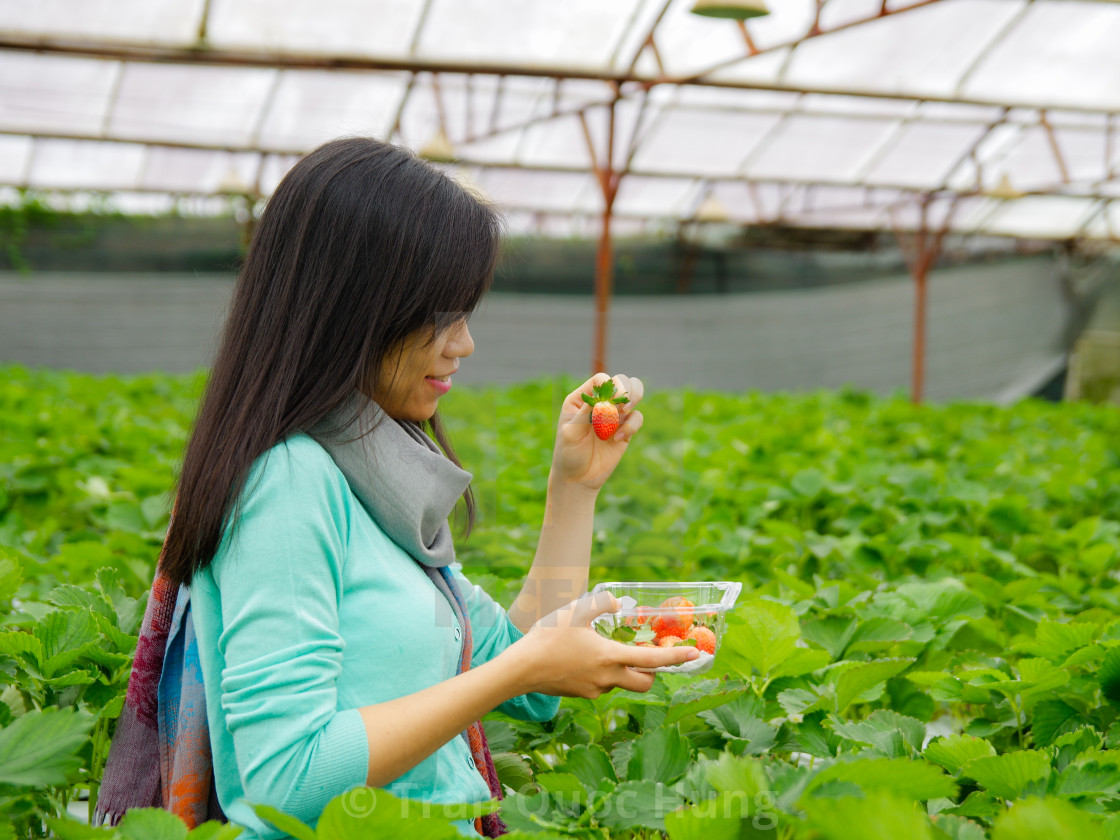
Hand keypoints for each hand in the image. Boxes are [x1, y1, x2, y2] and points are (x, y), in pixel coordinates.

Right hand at [501, 589, 697, 698]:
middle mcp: (607, 678)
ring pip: (621, 682)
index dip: (676, 658)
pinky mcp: (582, 695)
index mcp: (610, 657)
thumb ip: (602, 603)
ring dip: (624, 669)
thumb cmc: (548, 637)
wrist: (521, 669)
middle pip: (645, 682)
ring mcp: (595, 690)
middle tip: (649, 653)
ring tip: (603, 648)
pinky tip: (583, 658)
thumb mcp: (576, 610)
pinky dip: (604, 673)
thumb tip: (619, 603)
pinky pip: (602, 685)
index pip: (652, 660)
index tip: (695, 655)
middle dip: (653, 671)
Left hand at [551, 372, 643, 491]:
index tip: (610, 401)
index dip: (609, 385)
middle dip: (626, 388)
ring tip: (626, 410)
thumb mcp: (570, 434)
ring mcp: (614, 415)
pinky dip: (632, 426)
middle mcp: (600, 403)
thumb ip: (584, 414)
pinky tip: (618, 439)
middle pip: (621, 381)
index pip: (600, 380)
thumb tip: (601, 398)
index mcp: (582, 399)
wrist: (578, 479)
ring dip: (635, 397)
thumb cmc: (568, 454)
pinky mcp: (625, 430)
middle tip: (623, 405)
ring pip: (634, 393)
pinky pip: (637, 418)